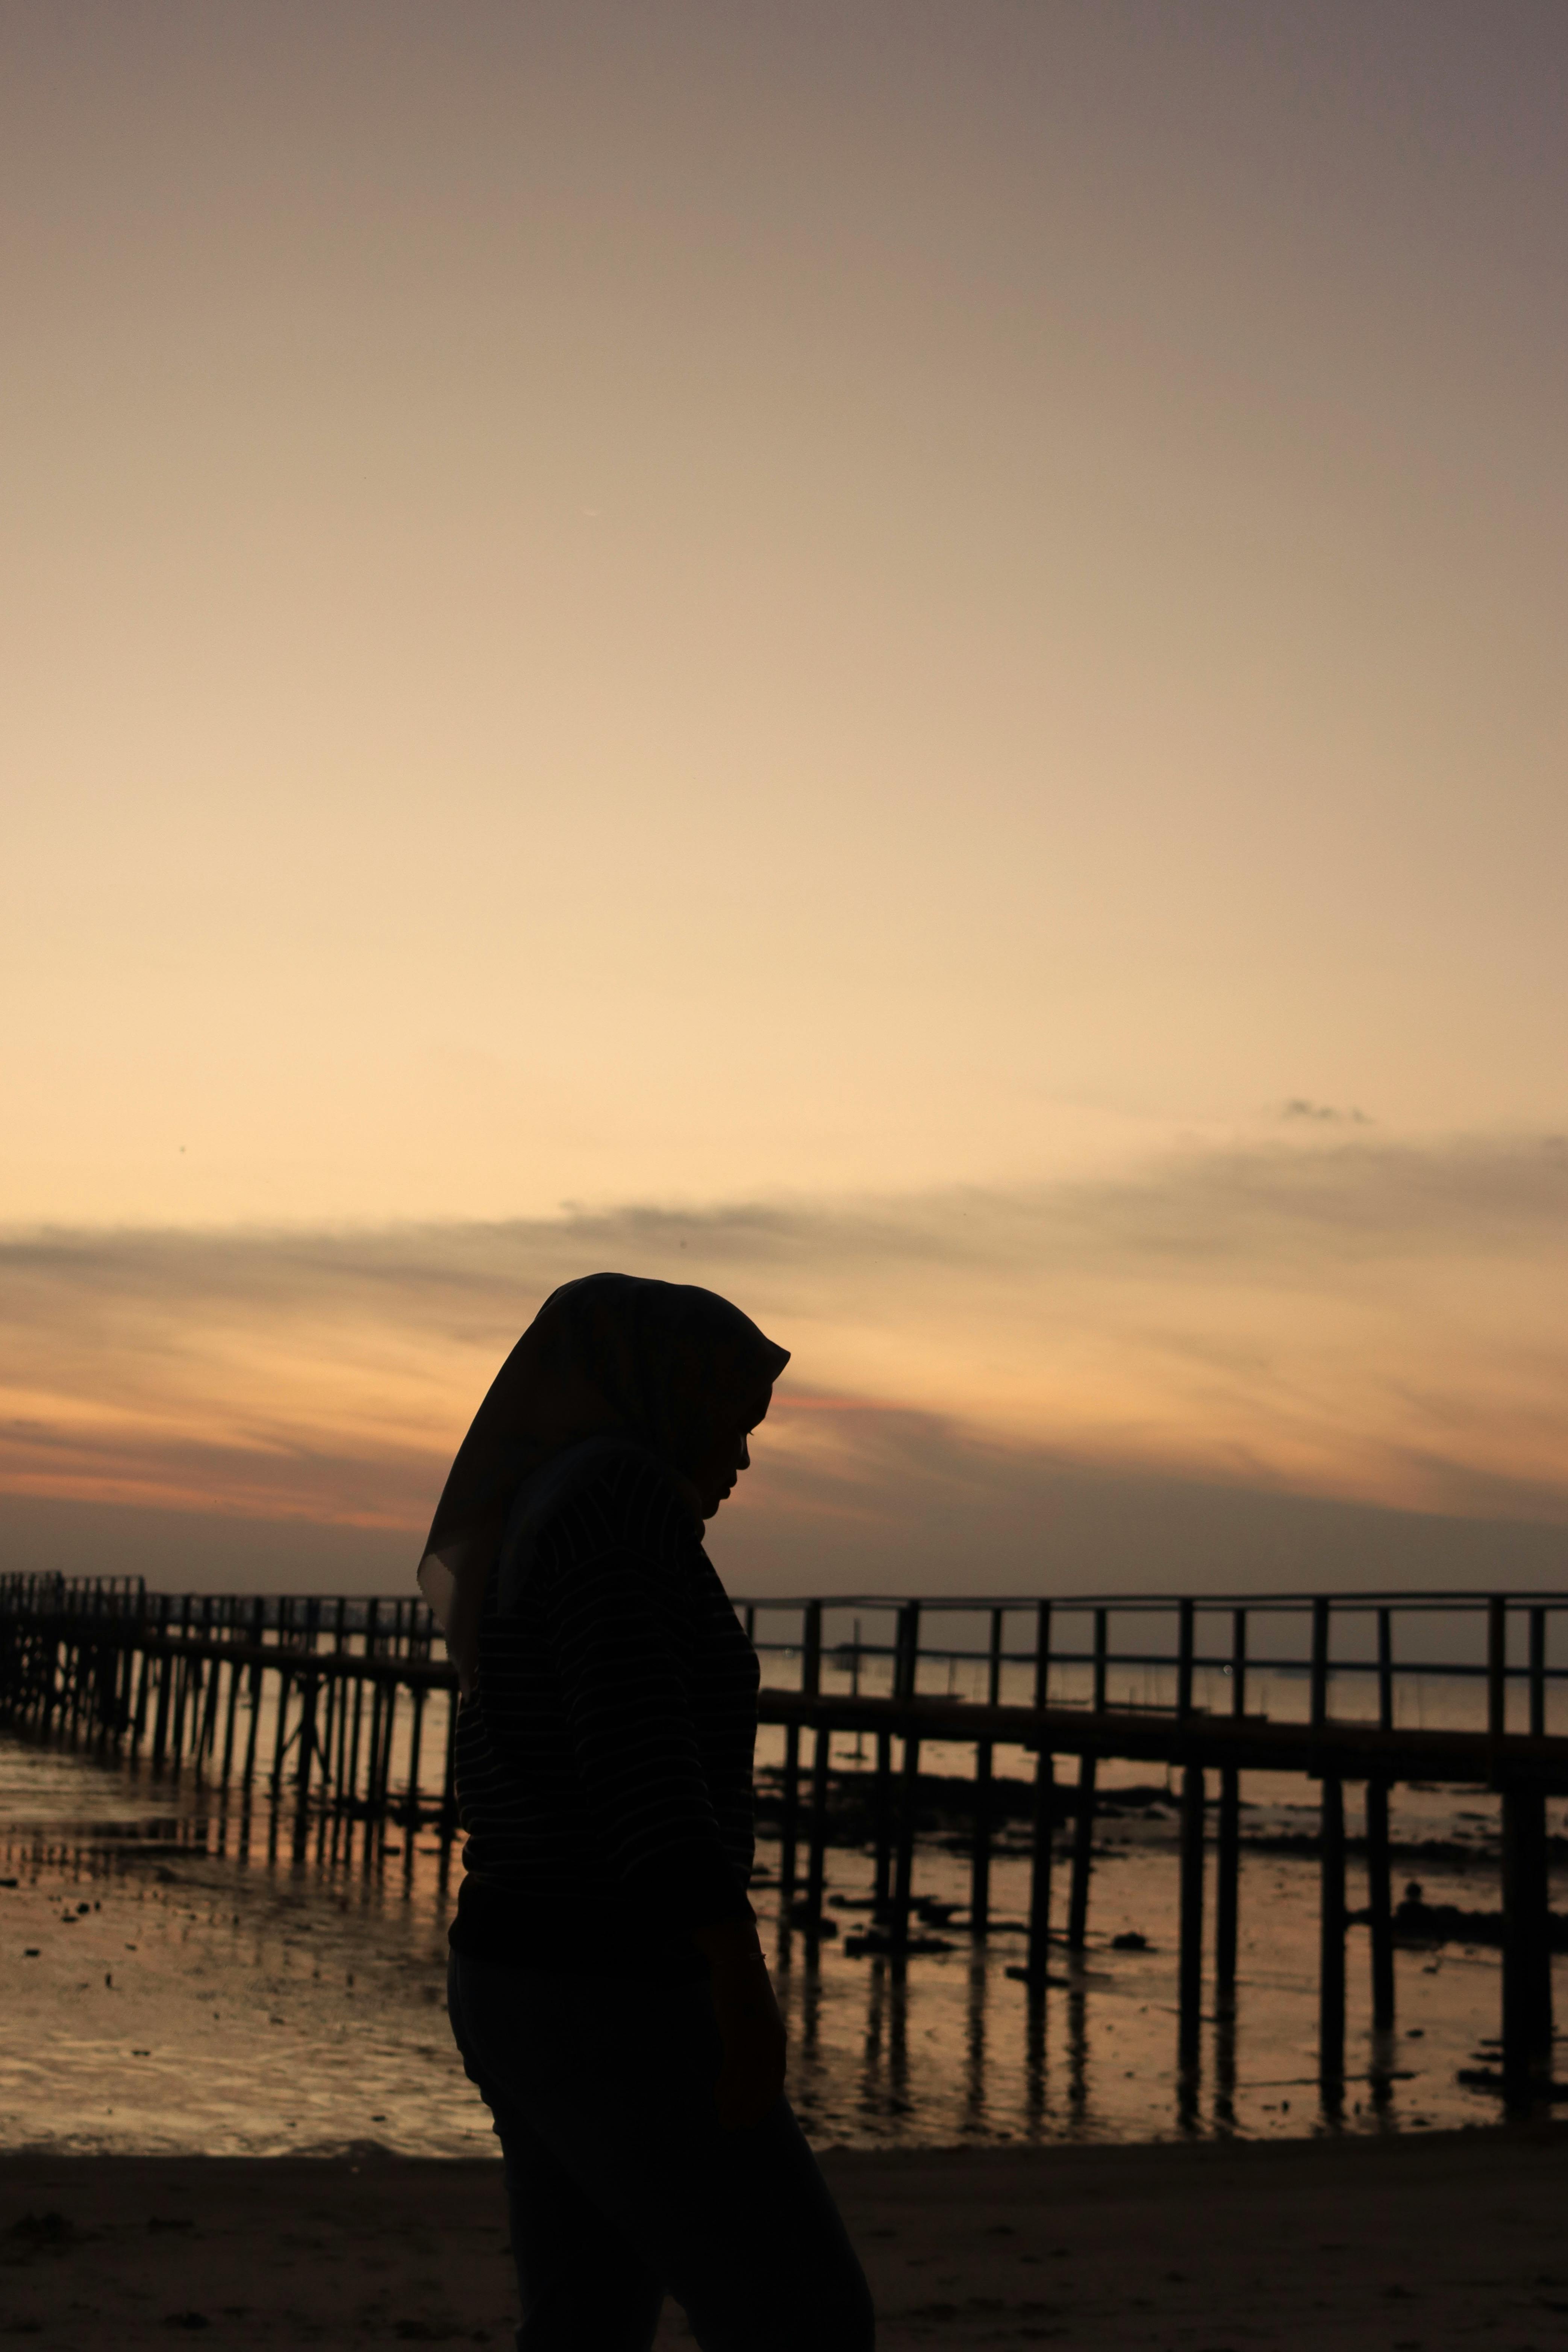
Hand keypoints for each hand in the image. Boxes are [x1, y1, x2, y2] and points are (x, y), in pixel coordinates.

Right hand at [693, 1921, 786, 2130]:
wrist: (738, 1960)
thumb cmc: (745, 1991)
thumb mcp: (757, 2018)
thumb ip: (757, 2039)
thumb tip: (747, 2062)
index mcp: (777, 2039)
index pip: (775, 2080)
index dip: (764, 2102)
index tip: (752, 2120)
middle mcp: (771, 2041)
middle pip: (762, 2085)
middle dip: (749, 2109)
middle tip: (734, 2128)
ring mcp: (756, 2036)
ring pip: (747, 2081)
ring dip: (735, 2103)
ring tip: (723, 2120)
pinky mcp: (740, 2030)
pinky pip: (734, 2067)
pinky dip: (727, 2086)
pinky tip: (717, 2097)